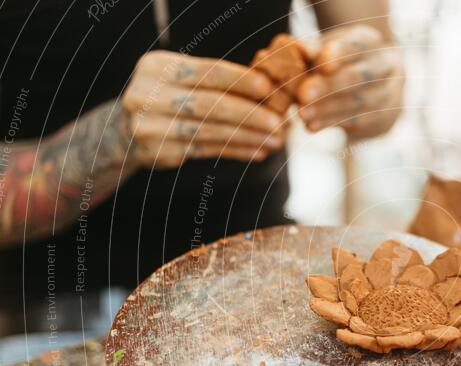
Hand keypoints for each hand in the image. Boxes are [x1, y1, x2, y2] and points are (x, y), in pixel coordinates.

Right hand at [121, 51, 286, 168]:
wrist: (129, 129)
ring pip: (210, 131)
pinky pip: (206, 150)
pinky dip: (236, 151)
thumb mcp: (184, 80)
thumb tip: (269, 89)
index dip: (238, 79)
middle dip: (249, 114)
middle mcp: (147, 94)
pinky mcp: (159, 151)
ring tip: (275, 140)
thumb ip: (216, 82)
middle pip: (209, 104)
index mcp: (156, 66)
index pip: (205, 71)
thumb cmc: (171, 98)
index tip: (268, 87)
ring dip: (248, 136)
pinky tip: (258, 151)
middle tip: (278, 122)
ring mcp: (150, 126)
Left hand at [296, 25, 403, 138]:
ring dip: (327, 109)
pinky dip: (331, 123)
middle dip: (329, 86)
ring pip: (359, 102)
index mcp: (370, 42)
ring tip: (303, 113)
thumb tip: (297, 49)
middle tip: (303, 94)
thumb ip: (314, 52)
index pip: (357, 45)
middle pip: (359, 76)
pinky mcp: (384, 117)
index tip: (321, 64)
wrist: (374, 88)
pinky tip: (312, 126)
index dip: (340, 53)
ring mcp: (388, 93)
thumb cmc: (342, 64)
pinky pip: (357, 121)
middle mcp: (386, 64)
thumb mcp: (328, 52)